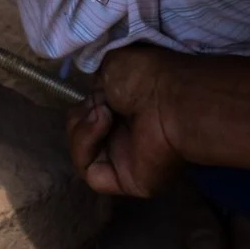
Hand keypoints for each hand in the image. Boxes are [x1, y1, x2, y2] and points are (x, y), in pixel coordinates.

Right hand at [66, 44, 191, 198]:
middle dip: (82, 116)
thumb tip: (95, 106)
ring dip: (82, 129)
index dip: (86, 106)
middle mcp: (127, 137)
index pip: (92, 116)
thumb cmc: (146, 77)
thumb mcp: (110, 67)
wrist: (167, 98)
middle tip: (100, 103)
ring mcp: (126, 161)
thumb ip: (95, 88)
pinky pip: (90, 172)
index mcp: (128, 111)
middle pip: (83, 135)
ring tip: (103, 114)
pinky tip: (102, 128)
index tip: (94, 93)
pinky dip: (85, 149)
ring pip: (83, 154)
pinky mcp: (125, 181)